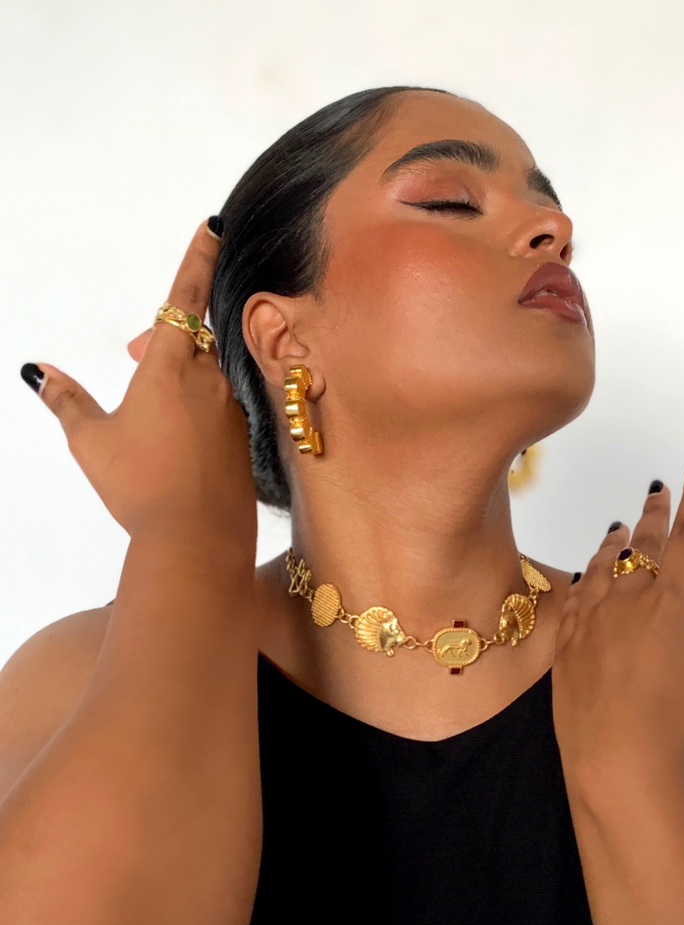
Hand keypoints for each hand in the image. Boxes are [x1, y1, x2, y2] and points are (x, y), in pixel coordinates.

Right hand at [25, 221, 256, 547]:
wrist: (198, 538)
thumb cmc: (139, 486)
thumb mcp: (90, 441)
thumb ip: (66, 400)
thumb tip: (39, 370)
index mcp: (168, 368)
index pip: (185, 298)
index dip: (198, 258)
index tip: (212, 226)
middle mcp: (208, 380)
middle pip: (191, 340)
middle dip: (163, 340)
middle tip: (131, 357)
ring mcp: (232, 409)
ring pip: (206, 376)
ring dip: (180, 378)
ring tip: (152, 417)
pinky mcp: (244, 437)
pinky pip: (221, 408)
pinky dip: (199, 410)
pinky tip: (179, 448)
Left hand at [551, 456, 683, 779]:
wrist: (618, 762)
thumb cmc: (681, 728)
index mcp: (672, 604)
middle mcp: (628, 602)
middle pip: (644, 545)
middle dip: (656, 513)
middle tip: (658, 488)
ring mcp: (592, 621)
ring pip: (602, 567)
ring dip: (614, 543)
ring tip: (619, 527)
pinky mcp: (567, 644)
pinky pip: (574, 599)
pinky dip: (583, 579)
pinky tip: (583, 575)